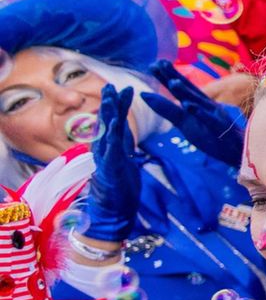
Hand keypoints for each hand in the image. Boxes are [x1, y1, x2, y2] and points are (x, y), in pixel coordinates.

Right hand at [86, 86, 142, 242]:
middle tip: (112, 85)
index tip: (122, 88)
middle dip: (110, 103)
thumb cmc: (120, 189)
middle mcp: (105, 151)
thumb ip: (124, 147)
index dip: (118, 105)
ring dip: (108, 113)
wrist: (113, 213)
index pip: (114, 122)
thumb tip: (125, 135)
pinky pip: (110, 149)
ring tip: (111, 97)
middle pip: (107, 122)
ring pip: (106, 132)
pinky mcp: (109, 169)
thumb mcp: (126, 161)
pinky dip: (112, 135)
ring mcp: (106, 159)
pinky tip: (114, 123)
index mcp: (112, 148)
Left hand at [141, 61, 246, 165]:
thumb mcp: (184, 122)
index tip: (154, 64)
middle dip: (174, 77)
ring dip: (186, 92)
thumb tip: (144, 95)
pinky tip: (189, 106)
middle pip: (188, 90)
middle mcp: (206, 105)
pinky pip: (208, 120)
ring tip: (173, 82)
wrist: (237, 149)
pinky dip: (199, 113)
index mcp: (197, 103)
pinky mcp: (219, 128)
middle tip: (160, 64)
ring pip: (198, 102)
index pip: (180, 88)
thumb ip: (167, 109)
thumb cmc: (210, 134)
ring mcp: (213, 116)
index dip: (168, 76)